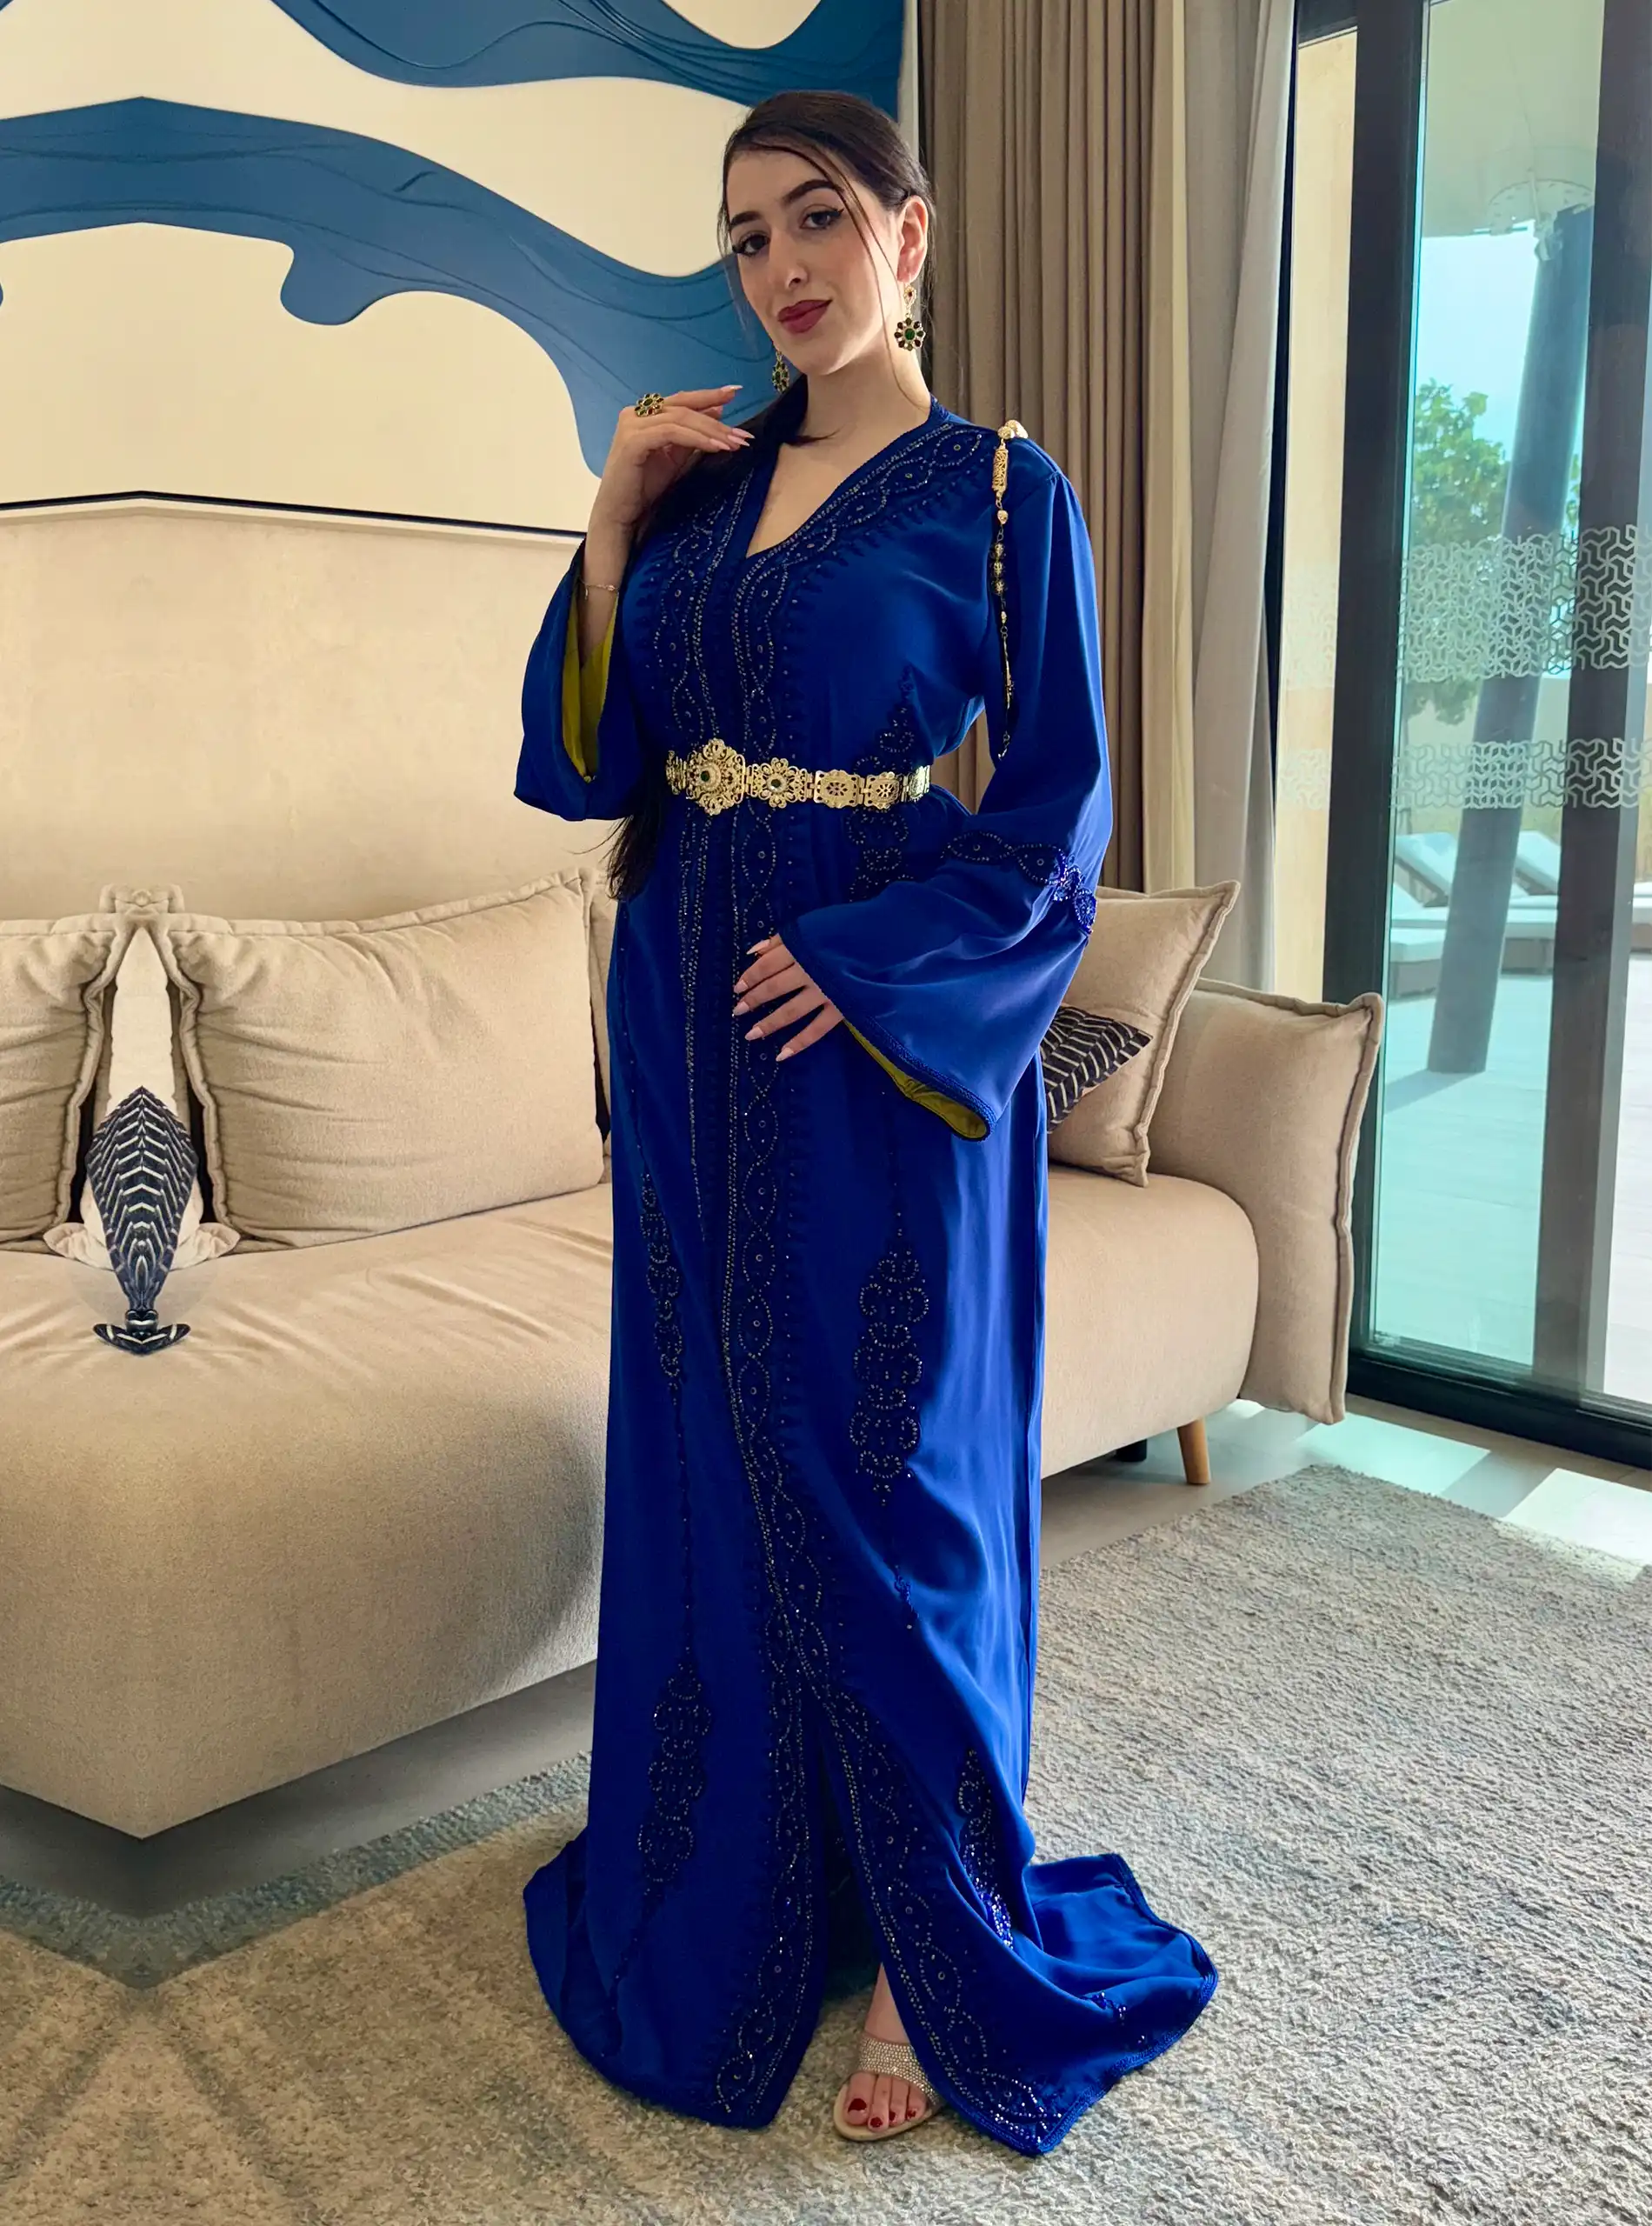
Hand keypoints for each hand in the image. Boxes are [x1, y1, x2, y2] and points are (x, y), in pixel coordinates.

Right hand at [591, 384, 754, 532]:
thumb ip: (691, 436)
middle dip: (716, 420)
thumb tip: (717, 412)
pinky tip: (715, 448)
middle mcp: (635, 414)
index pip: (681, 401)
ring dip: (710, 431)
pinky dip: (695, 439)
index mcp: (644, 415)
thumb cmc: (643, 489)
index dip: (708, 396)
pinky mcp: (632, 441)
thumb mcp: (673, 457)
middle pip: (683, 407)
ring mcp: (632, 425)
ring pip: (679, 418)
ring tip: (733, 444)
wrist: (619, 515)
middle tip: (742, 434)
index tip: (734, 392)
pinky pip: (671, 433)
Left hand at [732, 936, 843, 1060]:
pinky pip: (817, 1029)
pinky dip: (799, 1042)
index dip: (750, 976)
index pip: (767, 965)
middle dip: (754, 1000)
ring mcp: (826, 991)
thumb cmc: (849, 928)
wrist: (888, 938)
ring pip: (791, 1011)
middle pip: (775, 988)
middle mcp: (809, 971)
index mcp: (801, 948)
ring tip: (751, 1034)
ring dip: (769, 1023)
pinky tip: (782, 1054)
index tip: (738, 988)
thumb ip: (784, 939)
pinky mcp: (842, 1007)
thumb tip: (753, 951)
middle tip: (738, 1011)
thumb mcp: (814, 925)